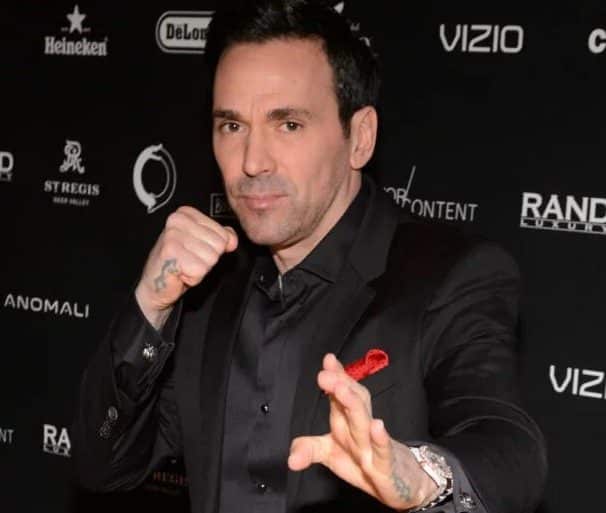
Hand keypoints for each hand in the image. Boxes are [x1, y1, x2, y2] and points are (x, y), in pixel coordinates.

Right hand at [135, 206, 237, 327]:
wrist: (155, 285)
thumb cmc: (178, 264)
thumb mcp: (203, 245)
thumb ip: (221, 237)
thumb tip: (232, 239)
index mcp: (186, 214)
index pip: (223, 234)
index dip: (213, 248)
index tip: (195, 250)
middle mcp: (177, 220)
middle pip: (218, 246)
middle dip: (207, 259)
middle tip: (188, 260)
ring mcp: (173, 235)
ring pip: (211, 258)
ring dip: (200, 269)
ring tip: (184, 265)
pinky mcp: (170, 252)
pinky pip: (200, 269)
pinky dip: (193, 277)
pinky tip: (180, 273)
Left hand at [288, 353, 437, 510]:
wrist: (399, 482)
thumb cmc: (363, 461)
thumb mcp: (330, 454)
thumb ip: (309, 449)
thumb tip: (289, 459)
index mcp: (347, 420)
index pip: (343, 394)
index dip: (337, 376)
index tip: (328, 360)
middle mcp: (360, 428)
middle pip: (353, 402)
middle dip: (340, 385)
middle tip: (325, 373)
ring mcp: (374, 446)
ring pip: (364, 421)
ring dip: (353, 404)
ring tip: (342, 388)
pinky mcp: (386, 467)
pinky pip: (383, 452)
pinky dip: (381, 439)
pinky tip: (377, 426)